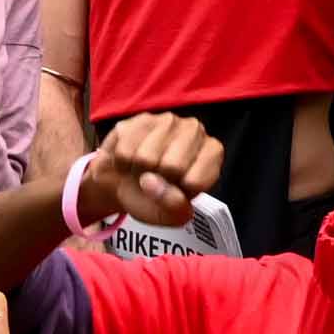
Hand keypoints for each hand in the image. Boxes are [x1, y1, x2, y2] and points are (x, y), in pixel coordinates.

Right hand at [81, 113, 225, 230]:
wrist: (122, 182)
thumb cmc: (155, 197)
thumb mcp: (170, 214)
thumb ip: (173, 206)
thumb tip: (153, 182)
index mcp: (211, 154)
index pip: (196, 181)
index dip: (178, 193)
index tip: (174, 189)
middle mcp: (195, 131)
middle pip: (172, 166)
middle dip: (157, 179)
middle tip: (156, 178)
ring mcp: (168, 121)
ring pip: (146, 157)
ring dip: (137, 170)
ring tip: (143, 168)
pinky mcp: (140, 119)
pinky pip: (124, 150)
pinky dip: (122, 162)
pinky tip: (131, 158)